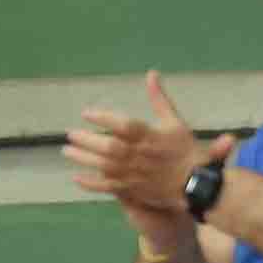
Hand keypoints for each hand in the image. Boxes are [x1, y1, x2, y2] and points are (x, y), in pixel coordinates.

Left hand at [63, 74, 232, 223]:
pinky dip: (93, 184)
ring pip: (106, 167)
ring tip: (67, 151)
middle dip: (88, 141)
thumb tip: (151, 74)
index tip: (86, 113)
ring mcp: (136, 173)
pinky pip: (111, 188)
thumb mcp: (174, 121)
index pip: (125, 125)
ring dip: (85, 159)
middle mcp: (141, 155)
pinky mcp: (134, 189)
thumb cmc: (184, 150)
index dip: (104, 119)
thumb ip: (159, 99)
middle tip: (71, 134)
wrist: (195, 183)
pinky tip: (77, 178)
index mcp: (151, 136)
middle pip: (111, 148)